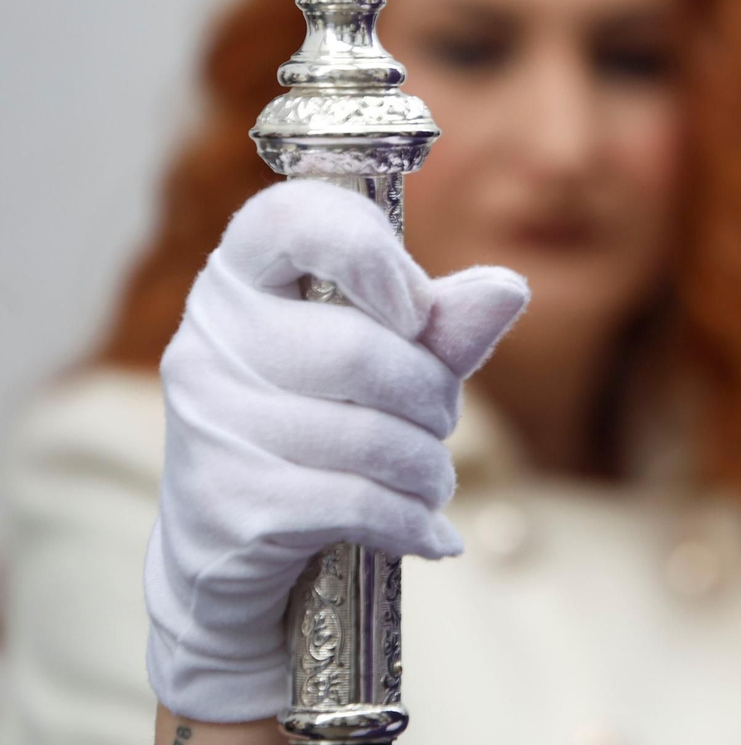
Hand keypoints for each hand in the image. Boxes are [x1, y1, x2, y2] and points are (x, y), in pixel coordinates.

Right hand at [144, 180, 528, 722]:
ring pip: (366, 435)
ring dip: (427, 468)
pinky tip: (429, 532)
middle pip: (358, 350)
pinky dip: (411, 520)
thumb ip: (442, 324)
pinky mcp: (228, 504)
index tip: (414, 308)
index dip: (368, 252)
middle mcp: (211, 338)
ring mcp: (210, 422)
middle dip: (432, 396)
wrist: (227, 544)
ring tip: (430, 480)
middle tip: (441, 421)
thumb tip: (508, 288)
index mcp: (244, 275)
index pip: (293, 217)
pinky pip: (355, 502)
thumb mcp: (386, 361)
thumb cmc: (320, 423)